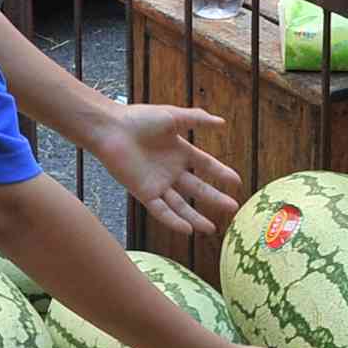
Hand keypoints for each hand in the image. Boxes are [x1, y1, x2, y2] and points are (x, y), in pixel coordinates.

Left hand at [91, 103, 241, 237]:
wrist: (110, 128)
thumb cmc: (139, 118)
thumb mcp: (173, 117)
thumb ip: (197, 119)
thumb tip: (222, 122)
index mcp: (179, 151)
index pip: (205, 165)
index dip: (220, 173)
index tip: (237, 182)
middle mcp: (170, 171)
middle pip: (197, 189)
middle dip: (215, 199)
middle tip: (233, 207)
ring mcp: (157, 184)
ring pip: (180, 206)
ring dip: (196, 218)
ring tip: (212, 228)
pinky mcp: (143, 193)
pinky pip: (161, 211)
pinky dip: (173, 221)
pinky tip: (188, 230)